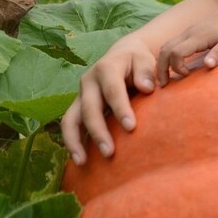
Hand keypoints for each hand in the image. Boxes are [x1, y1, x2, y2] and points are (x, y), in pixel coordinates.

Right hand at [61, 37, 157, 164]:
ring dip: (74, 141)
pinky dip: (72, 142)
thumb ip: (146, 71)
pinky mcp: (78, 106)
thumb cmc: (138, 61)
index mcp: (106, 68)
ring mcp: (81, 95)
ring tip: (82, 162)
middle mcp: (89, 82)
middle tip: (109, 152)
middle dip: (98, 131)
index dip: (121, 109)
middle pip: (89, 108)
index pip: (113, 91)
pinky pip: (70, 126)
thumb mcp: (145, 59)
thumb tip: (146, 87)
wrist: (123, 55)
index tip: (131, 127)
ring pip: (70, 119)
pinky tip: (80, 160)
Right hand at [156, 5, 217, 84]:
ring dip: (162, 62)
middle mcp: (188, 33)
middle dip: (161, 68)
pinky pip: (172, 44)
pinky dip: (167, 56)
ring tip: (165, 78)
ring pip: (166, 46)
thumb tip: (208, 65)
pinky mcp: (189, 33)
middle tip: (163, 85)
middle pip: (165, 50)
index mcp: (198, 37)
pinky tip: (172, 66)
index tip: (187, 74)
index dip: (177, 66)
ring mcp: (187, 32)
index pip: (176, 52)